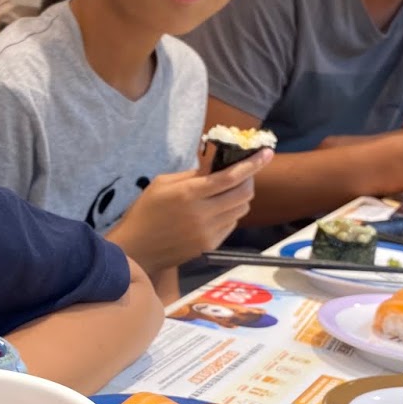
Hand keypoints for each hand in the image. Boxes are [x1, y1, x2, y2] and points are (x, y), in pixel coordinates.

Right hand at [109, 150, 272, 272]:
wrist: (135, 250)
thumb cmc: (145, 212)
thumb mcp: (162, 184)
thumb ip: (193, 174)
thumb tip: (218, 164)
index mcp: (189, 193)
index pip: (231, 177)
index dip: (253, 164)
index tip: (267, 153)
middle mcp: (203, 214)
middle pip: (244, 194)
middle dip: (249, 180)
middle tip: (242, 174)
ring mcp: (208, 233)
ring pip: (241, 210)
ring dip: (240, 197)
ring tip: (227, 192)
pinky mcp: (210, 246)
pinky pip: (232, 225)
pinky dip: (231, 213)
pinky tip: (217, 210)